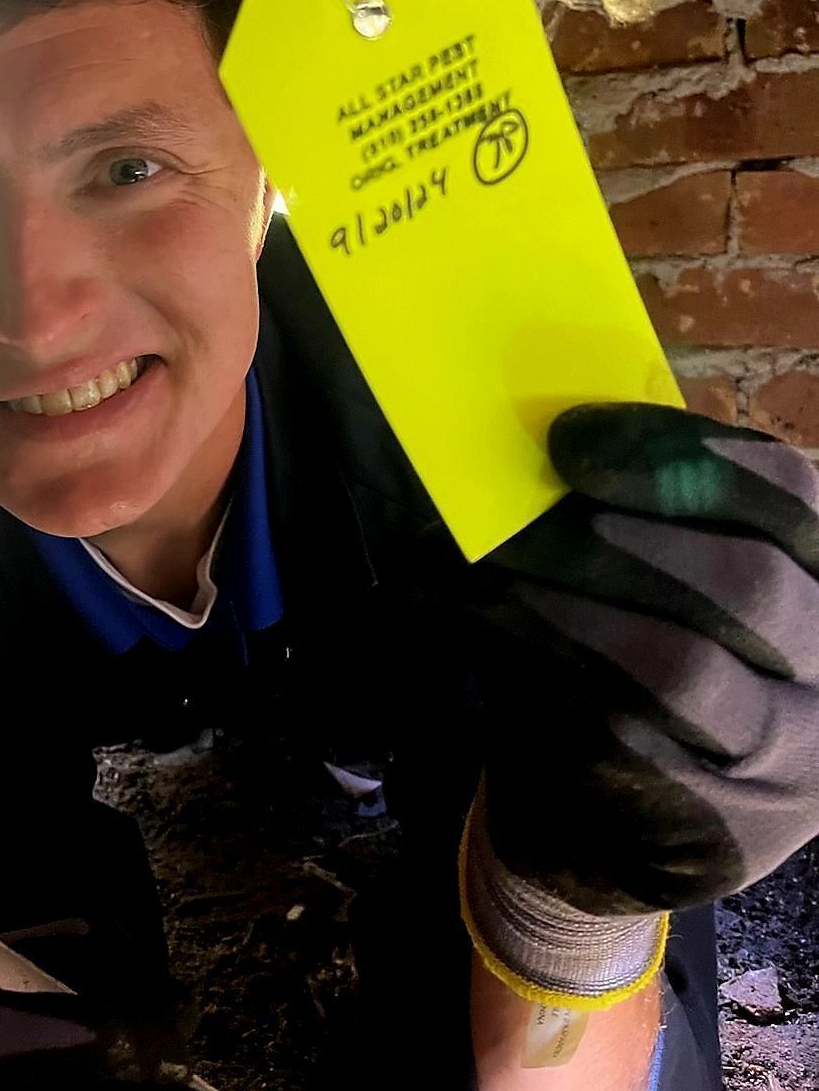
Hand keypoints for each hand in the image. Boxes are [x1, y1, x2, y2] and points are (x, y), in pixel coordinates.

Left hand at [469, 403, 818, 916]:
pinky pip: (627, 739)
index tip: (570, 438)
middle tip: (522, 515)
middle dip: (621, 536)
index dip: (679, 453)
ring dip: (568, 606)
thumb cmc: (634, 663)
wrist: (611, 830)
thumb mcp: (662, 576)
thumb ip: (642, 511)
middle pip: (750, 582)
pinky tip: (481, 634)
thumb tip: (554, 438)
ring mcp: (792, 760)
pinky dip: (544, 675)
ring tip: (491, 570)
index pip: (790, 493)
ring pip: (681, 667)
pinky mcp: (722, 829)